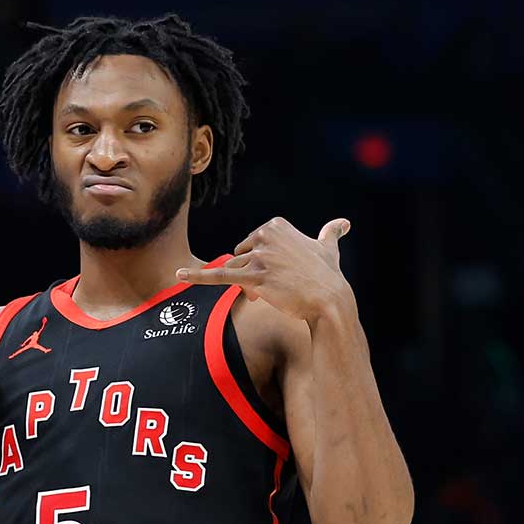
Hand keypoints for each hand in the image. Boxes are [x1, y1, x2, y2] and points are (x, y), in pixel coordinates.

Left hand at [178, 218, 354, 325]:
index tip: (281, 273)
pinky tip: (179, 273)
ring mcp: (257, 257)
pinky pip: (218, 276)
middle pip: (241, 257)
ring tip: (275, 293)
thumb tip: (344, 223)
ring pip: (236, 270)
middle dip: (253, 273)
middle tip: (278, 287)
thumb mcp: (328, 249)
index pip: (252, 244)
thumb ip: (330, 233)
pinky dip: (197, 275)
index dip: (263, 262)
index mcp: (275, 225)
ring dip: (248, 285)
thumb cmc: (327, 276)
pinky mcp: (252, 278)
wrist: (329, 300)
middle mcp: (265, 236)